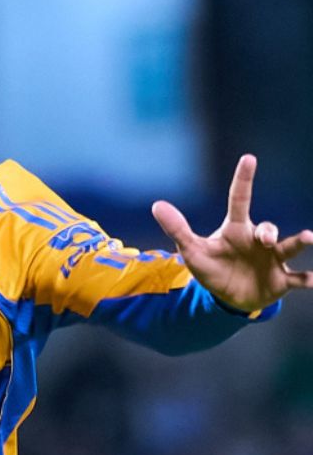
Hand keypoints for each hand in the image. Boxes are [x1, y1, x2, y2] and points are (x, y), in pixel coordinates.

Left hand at [152, 154, 312, 311]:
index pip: (239, 200)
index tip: (248, 158)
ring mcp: (272, 260)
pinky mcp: (281, 280)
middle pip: (267, 228)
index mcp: (236, 230)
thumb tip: (157, 204)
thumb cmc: (211, 268)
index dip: (243, 179)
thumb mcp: (192, 250)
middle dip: (268, 231)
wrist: (227, 297)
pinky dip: (307, 279)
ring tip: (307, 237)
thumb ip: (177, 229)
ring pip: (289, 247)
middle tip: (264, 240)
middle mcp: (257, 241)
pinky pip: (298, 278)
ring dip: (299, 242)